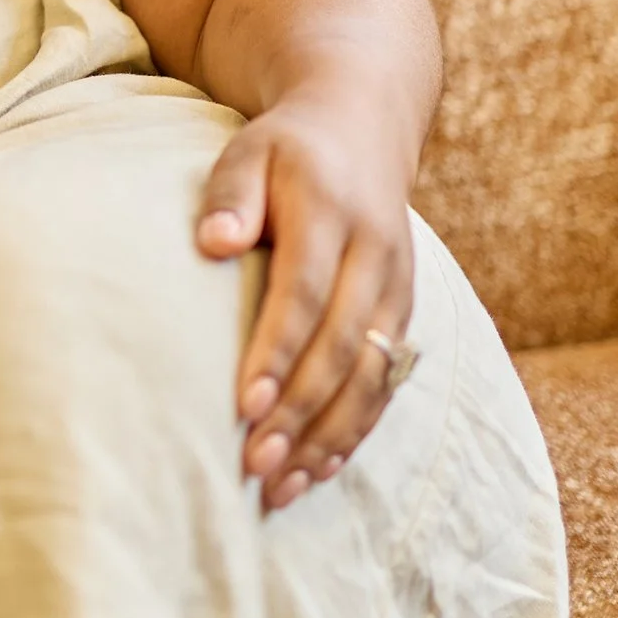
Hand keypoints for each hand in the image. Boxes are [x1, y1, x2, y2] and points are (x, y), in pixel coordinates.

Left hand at [195, 93, 416, 510]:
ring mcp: (397, 288)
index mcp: (333, 214)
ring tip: (283, 488)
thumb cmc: (285, 149)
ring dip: (329, 437)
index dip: (277, 352)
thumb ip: (231, 193)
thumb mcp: (250, 150)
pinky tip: (321, 470)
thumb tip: (212, 241)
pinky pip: (387, 382)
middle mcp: (376, 256)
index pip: (305, 293)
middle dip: (300, 412)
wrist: (362, 130)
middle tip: (256, 465)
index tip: (243, 404)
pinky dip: (356, 429)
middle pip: (342, 347)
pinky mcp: (404, 313)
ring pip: (373, 376)